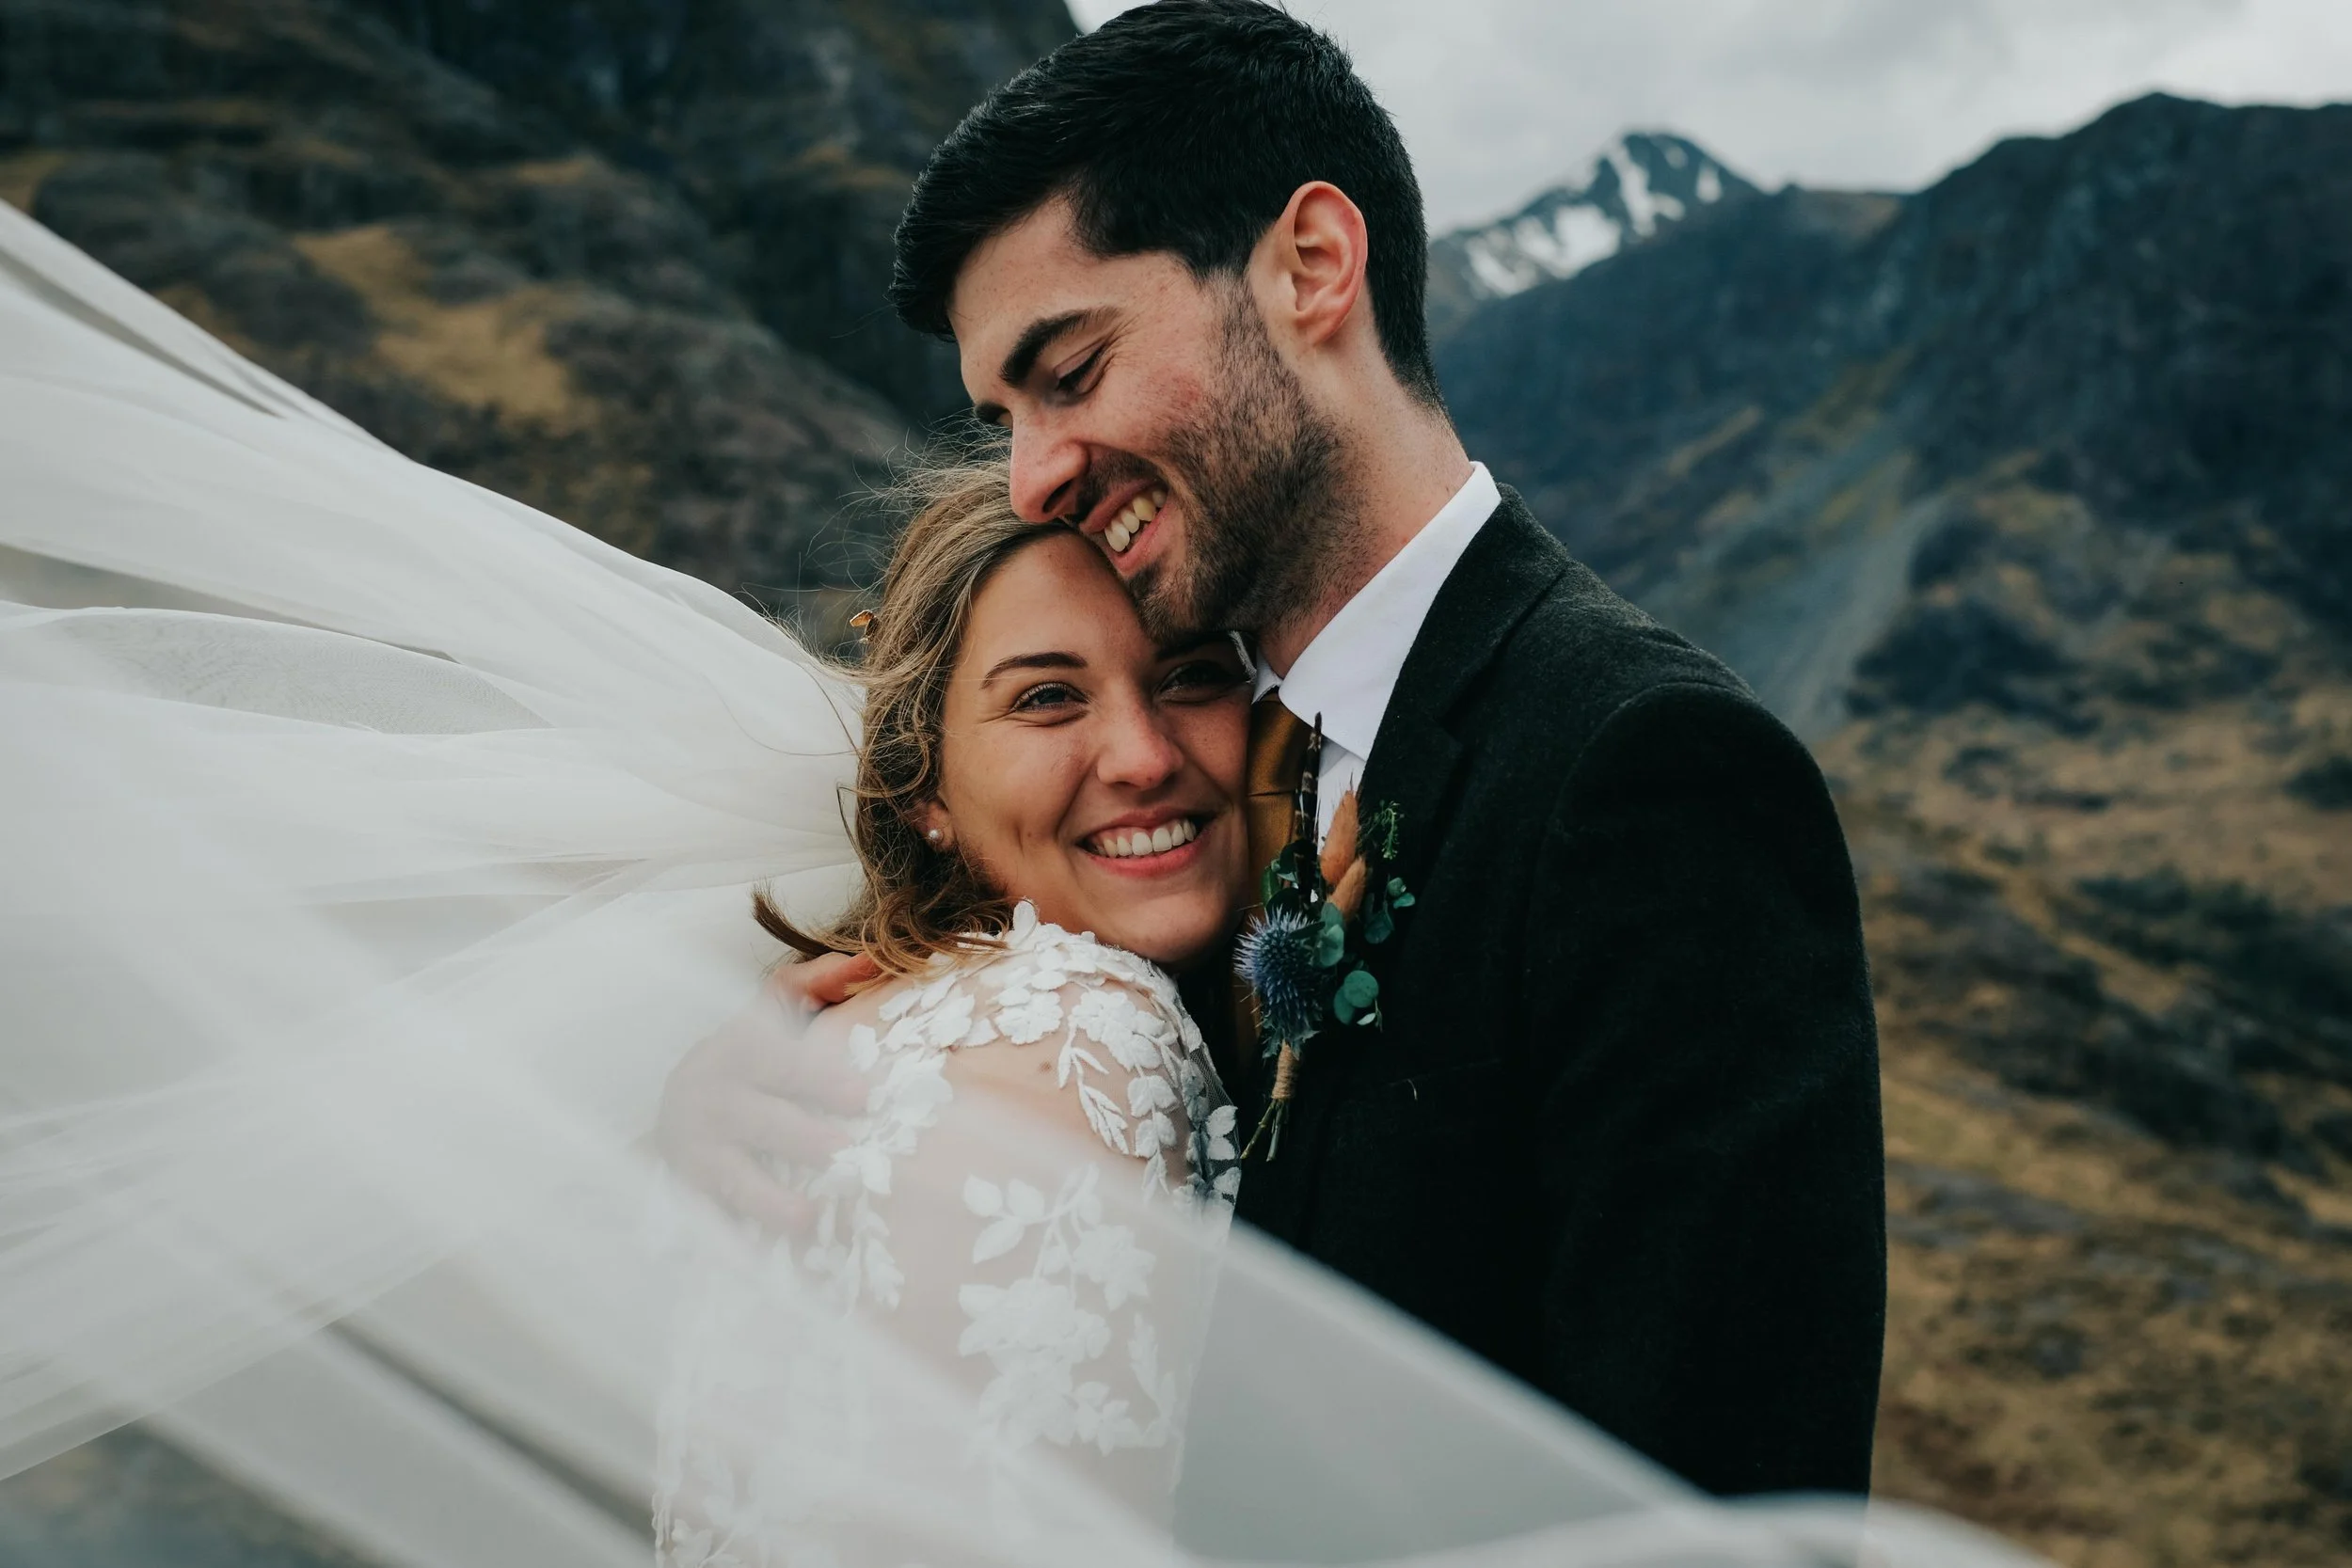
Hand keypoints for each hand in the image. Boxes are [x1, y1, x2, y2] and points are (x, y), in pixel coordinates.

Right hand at [654, 952, 881, 1232]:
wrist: (679, 1104)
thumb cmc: (749, 1058)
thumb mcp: (772, 1014)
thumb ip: (817, 983)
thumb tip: (871, 961)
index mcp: (737, 1050)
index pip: (778, 1061)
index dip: (819, 1078)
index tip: (864, 1097)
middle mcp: (711, 1098)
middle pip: (758, 1120)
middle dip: (801, 1138)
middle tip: (845, 1156)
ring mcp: (696, 1150)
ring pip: (731, 1175)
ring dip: (768, 1198)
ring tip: (807, 1218)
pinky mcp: (688, 1193)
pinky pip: (709, 1221)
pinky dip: (733, 1243)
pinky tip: (760, 1264)